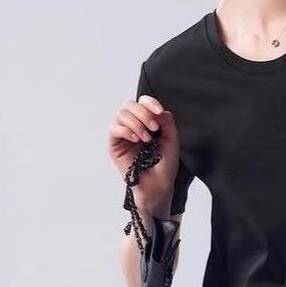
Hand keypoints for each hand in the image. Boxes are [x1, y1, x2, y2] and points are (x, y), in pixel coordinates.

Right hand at [107, 93, 180, 211]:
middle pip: (129, 105)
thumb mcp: (171, 139)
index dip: (150, 102)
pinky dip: (126, 131)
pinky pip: (114, 129)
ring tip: (146, 139)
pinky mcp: (114, 145)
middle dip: (143, 113)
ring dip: (136, 124)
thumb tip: (157, 110)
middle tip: (154, 128)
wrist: (158, 184)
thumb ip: (166, 121)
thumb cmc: (164, 164)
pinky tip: (136, 140)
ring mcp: (123, 135)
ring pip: (121, 114)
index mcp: (146, 122)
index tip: (159, 112)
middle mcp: (133, 126)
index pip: (142, 102)